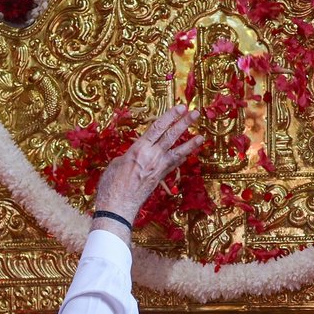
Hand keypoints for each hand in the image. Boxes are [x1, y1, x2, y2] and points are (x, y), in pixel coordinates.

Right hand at [92, 104, 203, 230]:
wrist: (117, 206)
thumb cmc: (111, 185)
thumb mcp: (116, 163)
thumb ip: (129, 155)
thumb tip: (135, 154)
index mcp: (139, 149)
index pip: (157, 127)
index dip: (170, 116)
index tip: (180, 107)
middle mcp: (152, 156)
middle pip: (171, 136)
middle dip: (184, 123)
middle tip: (195, 113)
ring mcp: (158, 168)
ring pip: (178, 151)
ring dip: (190, 143)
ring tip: (202, 136)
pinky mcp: (159, 178)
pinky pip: (174, 164)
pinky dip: (181, 158)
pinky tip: (188, 154)